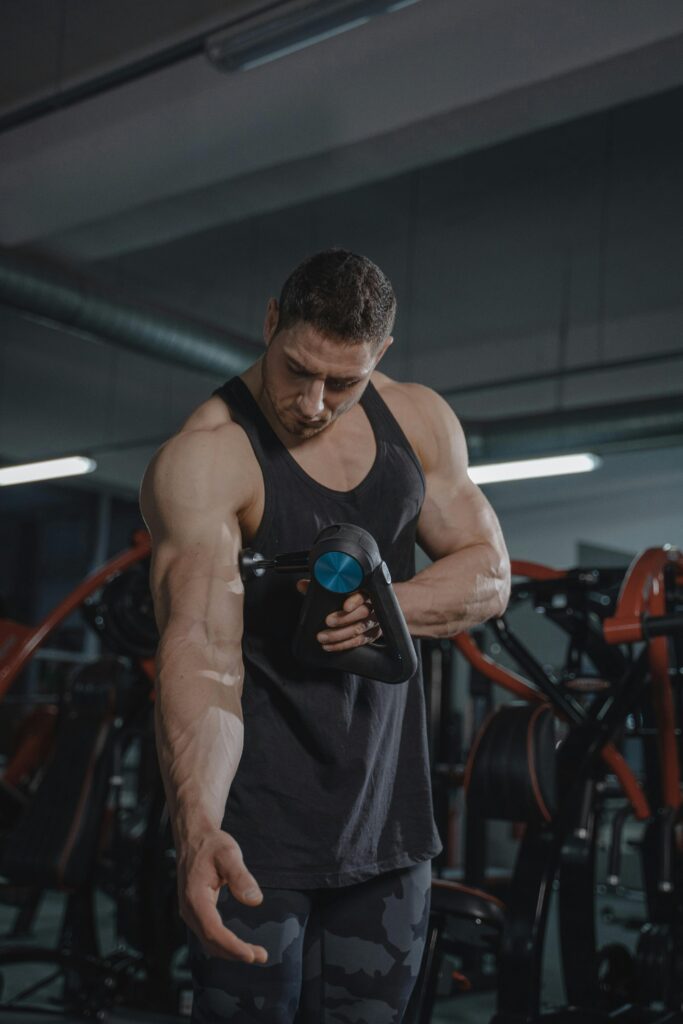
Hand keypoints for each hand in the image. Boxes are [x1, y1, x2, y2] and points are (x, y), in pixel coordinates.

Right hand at [177, 828, 267, 963]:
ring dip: (230, 952)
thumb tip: (255, 901)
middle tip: (261, 956)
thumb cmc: (212, 844)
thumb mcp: (229, 854)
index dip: (232, 946)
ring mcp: (190, 912)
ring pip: (208, 942)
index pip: (213, 931)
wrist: (194, 837)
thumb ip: (241, 877)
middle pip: (211, 942)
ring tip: (255, 954)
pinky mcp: (195, 912)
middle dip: (235, 953)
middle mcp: (188, 909)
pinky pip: (208, 935)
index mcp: (195, 897)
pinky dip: (224, 944)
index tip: (252, 955)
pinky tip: (239, 945)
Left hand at [296, 579, 382, 650]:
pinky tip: (330, 646)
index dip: (355, 601)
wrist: (372, 606)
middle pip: (363, 613)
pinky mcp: (372, 634)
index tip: (346, 606)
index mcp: (364, 591)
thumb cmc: (351, 595)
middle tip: (328, 622)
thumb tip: (302, 585)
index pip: (363, 594)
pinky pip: (359, 642)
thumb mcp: (338, 589)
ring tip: (323, 637)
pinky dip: (343, 645)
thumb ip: (322, 586)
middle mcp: (372, 606)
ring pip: (360, 630)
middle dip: (344, 619)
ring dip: (340, 635)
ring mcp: (374, 621)